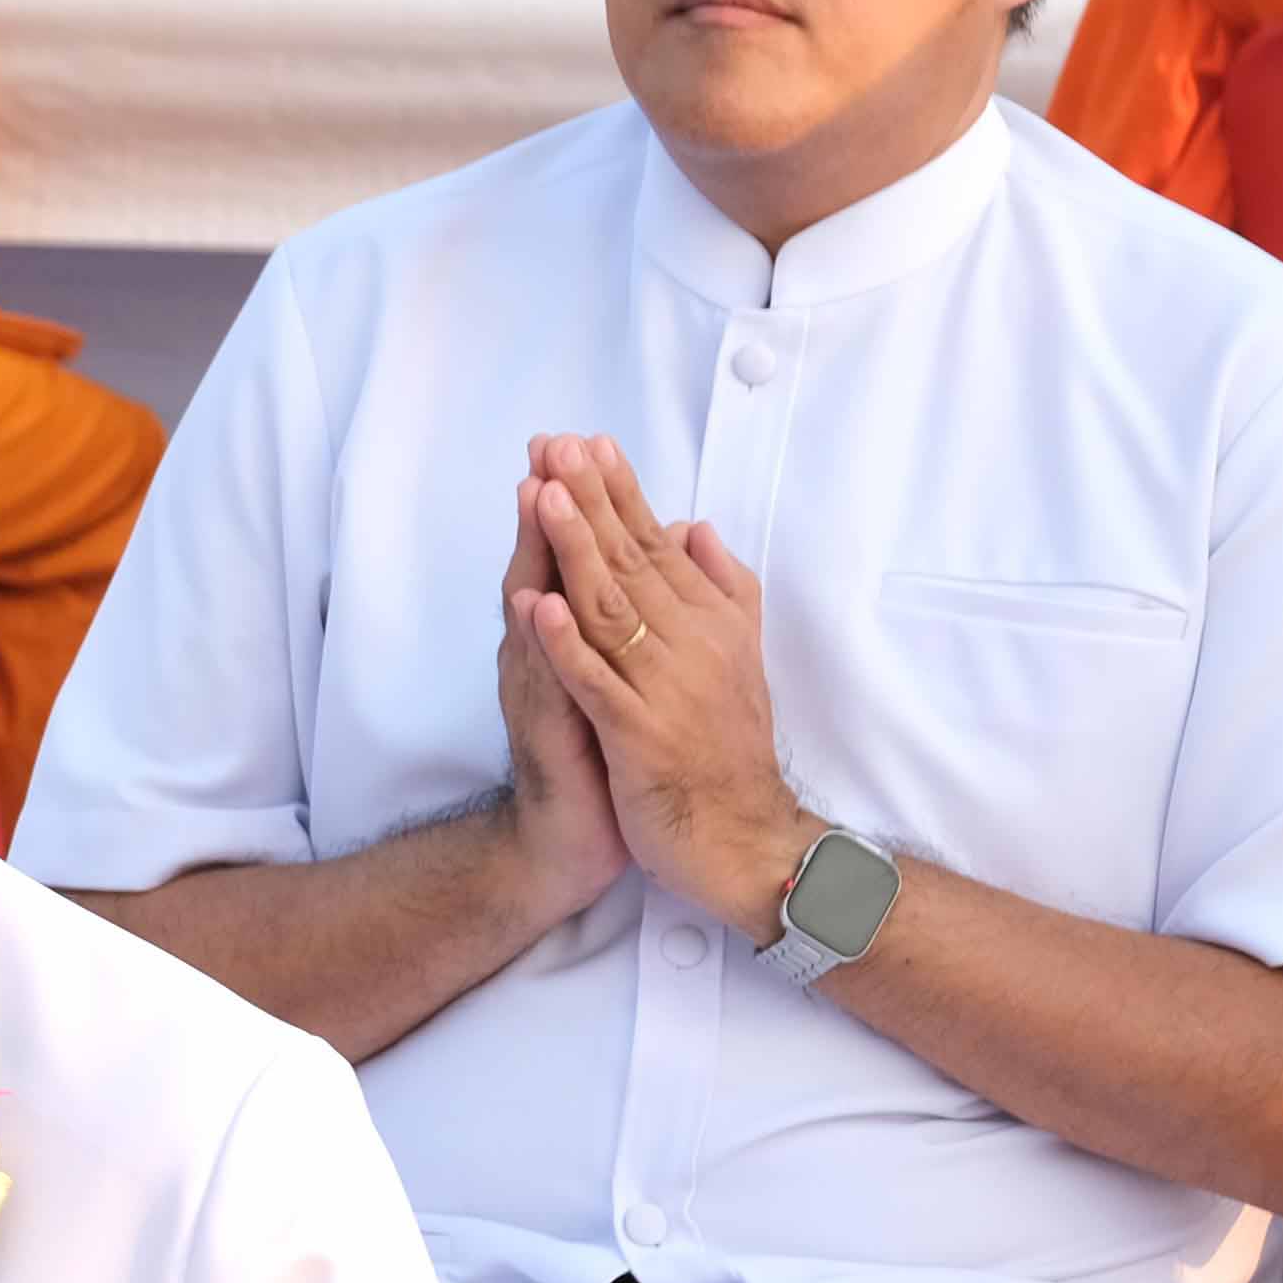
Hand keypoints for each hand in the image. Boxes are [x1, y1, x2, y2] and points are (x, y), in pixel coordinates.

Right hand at [490, 448, 630, 923]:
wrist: (574, 843)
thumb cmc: (601, 758)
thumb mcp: (617, 679)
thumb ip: (624, 619)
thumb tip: (657, 555)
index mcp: (568, 642)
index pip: (569, 560)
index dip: (574, 503)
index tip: (578, 443)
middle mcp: (540, 657)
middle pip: (540, 567)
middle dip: (547, 506)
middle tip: (548, 447)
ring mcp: (536, 691)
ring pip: (531, 611)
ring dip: (531, 552)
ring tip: (536, 496)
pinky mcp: (544, 731)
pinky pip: (539, 679)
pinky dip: (537, 641)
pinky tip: (534, 603)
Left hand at [517, 434, 815, 930]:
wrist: (742, 840)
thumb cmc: (726, 749)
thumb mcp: (734, 660)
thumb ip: (719, 591)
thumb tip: (695, 527)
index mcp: (708, 625)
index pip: (657, 546)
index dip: (621, 494)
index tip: (588, 442)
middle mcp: (691, 646)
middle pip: (631, 561)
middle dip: (591, 501)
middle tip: (556, 444)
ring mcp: (664, 690)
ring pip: (612, 608)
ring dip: (576, 550)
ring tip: (543, 496)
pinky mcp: (640, 735)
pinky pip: (597, 682)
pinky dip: (567, 643)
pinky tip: (540, 605)